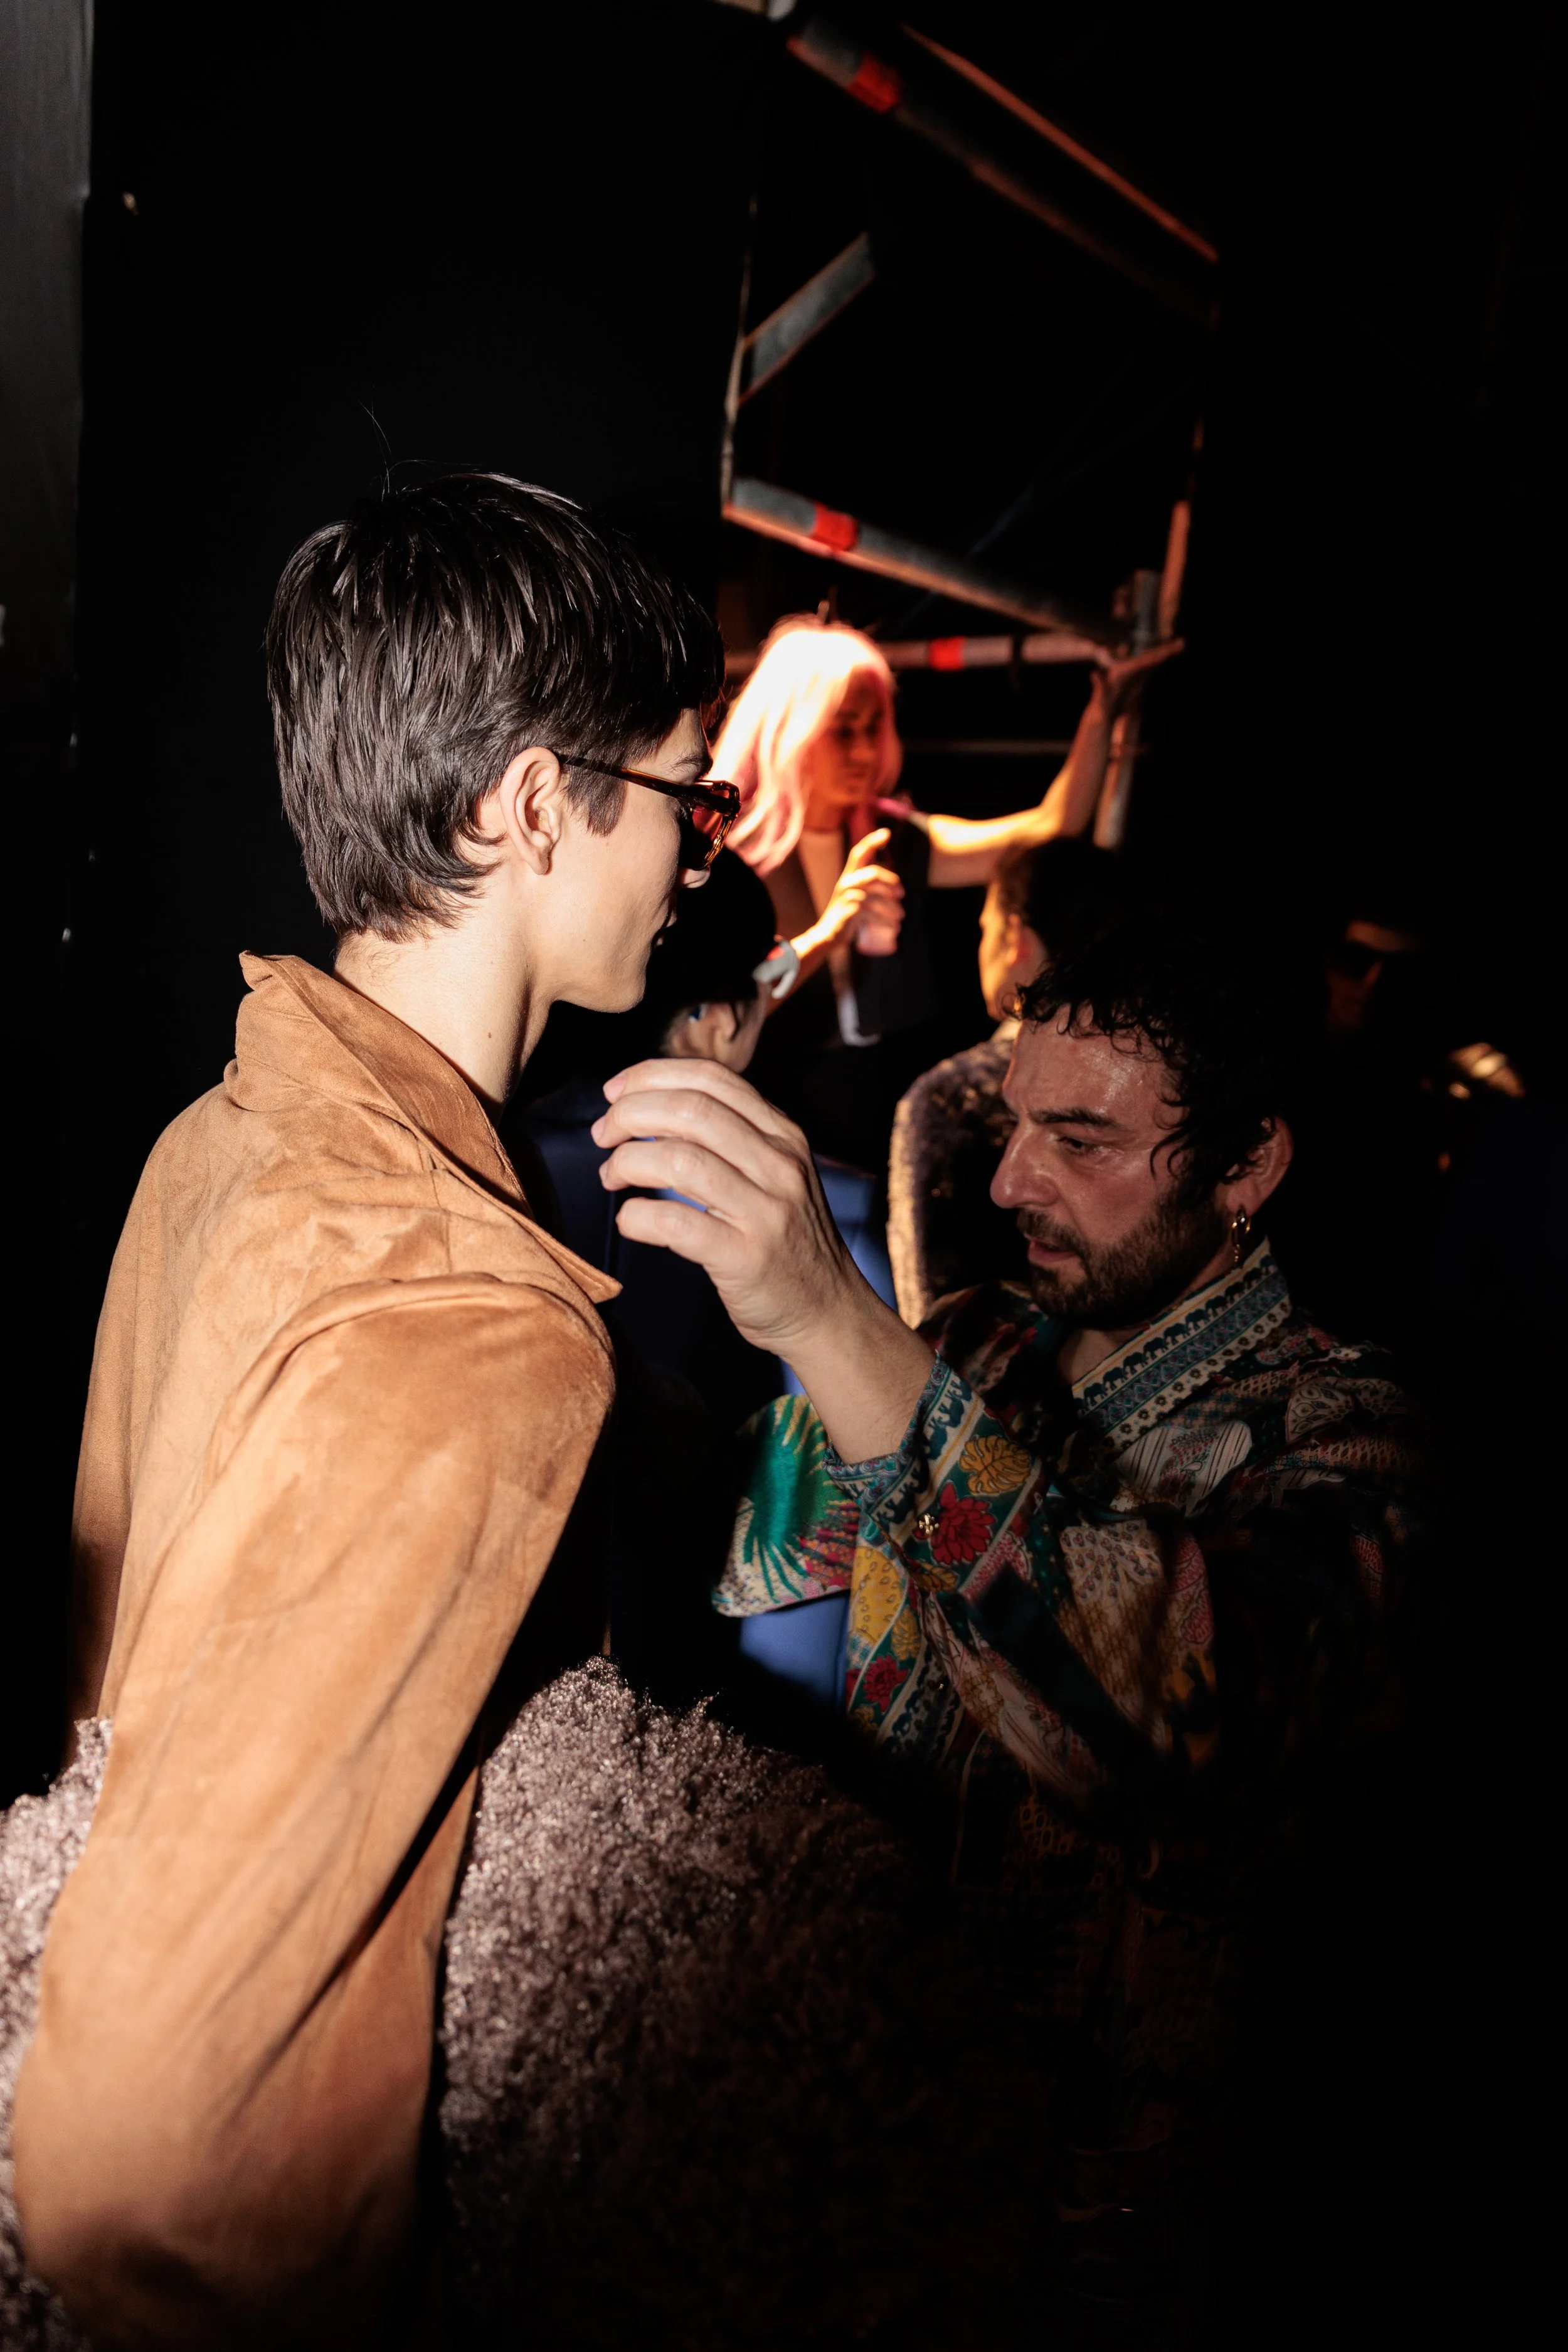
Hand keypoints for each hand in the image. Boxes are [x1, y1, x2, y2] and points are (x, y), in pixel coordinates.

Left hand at [591, 1060, 934, 1460]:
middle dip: (629, 1114)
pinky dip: (636, 1216)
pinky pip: (674, 1223)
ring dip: (627, 1162)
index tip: (614, 1093)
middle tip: (603, 1135)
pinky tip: (630, 1220)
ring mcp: (766, 1211)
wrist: (827, 1311)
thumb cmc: (785, 1240)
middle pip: (690, 1110)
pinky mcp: (746, 1258)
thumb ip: (730, 1137)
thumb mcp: (774, 1173)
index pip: (711, 1079)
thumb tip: (650, 1105)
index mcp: (784, 1134)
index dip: (652, 1076)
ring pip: (678, 1159)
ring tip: (611, 1177)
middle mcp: (780, 1164)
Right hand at [810, 827, 904, 953]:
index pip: (858, 853)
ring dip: (892, 908)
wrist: (827, 935)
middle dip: (892, 882)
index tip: (886, 833)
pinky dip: (887, 920)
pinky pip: (873, 913)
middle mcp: (846, 883)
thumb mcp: (855, 897)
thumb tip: (897, 888)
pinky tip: (894, 926)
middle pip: (873, 874)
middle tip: (902, 894)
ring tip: (900, 917)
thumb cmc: (846, 915)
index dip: (871, 841)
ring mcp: (847, 898)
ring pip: (877, 897)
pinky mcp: (849, 912)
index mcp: (848, 877)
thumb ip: (869, 888)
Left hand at [1094, 635, 1184, 716]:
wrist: (1103, 710)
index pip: (1142, 661)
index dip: (1156, 656)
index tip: (1167, 652)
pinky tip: (1175, 653)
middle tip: (1182, 642)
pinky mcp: (1139, 674)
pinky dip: (1164, 658)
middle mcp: (1128, 665)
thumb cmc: (1101, 706)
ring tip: (1183, 644)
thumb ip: (1098, 687)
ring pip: (1153, 657)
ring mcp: (1135, 668)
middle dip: (1166, 649)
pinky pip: (1153, 664)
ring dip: (1168, 651)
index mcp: (1122, 669)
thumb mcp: (1100, 699)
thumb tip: (1094, 674)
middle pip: (1150, 655)